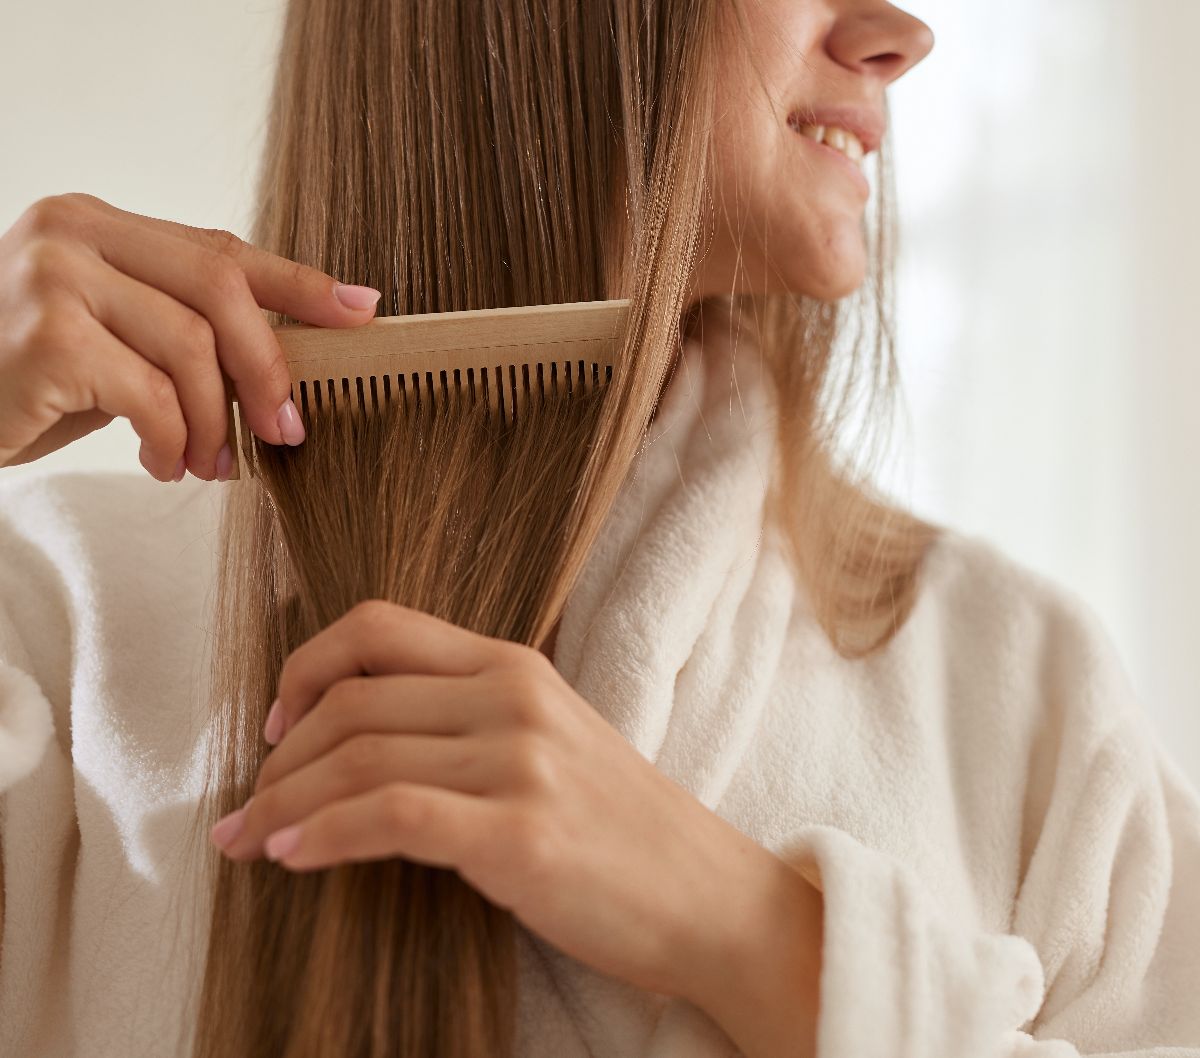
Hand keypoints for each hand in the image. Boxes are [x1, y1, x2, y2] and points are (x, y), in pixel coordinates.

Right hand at [0, 192, 380, 479]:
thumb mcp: (113, 340)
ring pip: (191, 348)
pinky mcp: (44, 336)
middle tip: (287, 429)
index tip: (361, 311)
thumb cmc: (29, 379)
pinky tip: (162, 461)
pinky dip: (171, 439)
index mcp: (101, 224)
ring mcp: (53, 276)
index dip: (299, 284)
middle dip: (269, 367)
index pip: (221, 248)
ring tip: (210, 462)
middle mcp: (74, 232)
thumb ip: (181, 328)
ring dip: (216, 422)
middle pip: (219, 288)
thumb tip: (285, 360)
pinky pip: (150, 395)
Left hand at [209, 599, 778, 1000]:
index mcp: (515, 665)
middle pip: (354, 699)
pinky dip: (323, 836)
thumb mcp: (548, 741)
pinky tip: (291, 859)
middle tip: (246, 804)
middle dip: (279, 757)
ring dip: (283, 802)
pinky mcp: (520, 833)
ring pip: (361, 757)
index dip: (307, 665)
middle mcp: (514, 697)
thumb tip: (358, 741)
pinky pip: (391, 818)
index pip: (379, 625)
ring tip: (248, 839)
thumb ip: (468, 719)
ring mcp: (521, 761)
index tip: (278, 724)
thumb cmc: (619, 828)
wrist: (707, 895)